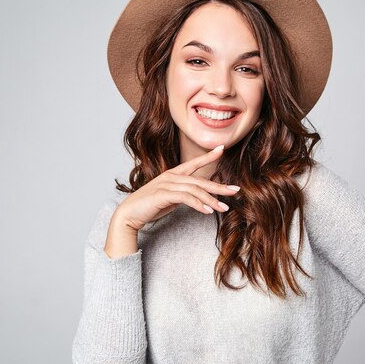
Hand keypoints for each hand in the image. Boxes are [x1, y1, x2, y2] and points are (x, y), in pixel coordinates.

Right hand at [114, 144, 239, 231]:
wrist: (129, 214)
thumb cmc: (149, 207)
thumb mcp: (169, 198)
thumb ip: (182, 194)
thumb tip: (196, 197)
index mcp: (172, 175)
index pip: (193, 163)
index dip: (208, 156)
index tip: (221, 149)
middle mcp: (171, 177)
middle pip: (200, 180)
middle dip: (219, 185)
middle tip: (235, 190)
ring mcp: (166, 184)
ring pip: (195, 190)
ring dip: (211, 199)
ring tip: (224, 208)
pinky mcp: (163, 195)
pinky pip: (186, 198)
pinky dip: (198, 204)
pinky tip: (208, 211)